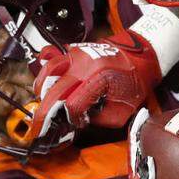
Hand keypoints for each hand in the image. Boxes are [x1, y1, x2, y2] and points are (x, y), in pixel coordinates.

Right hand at [18, 30, 162, 152]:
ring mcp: (76, 55)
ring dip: (42, 90)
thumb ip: (100, 119)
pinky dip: (44, 70)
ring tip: (42, 104)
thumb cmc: (134, 82)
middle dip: (45, 113)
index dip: (70, 118)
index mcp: (98, 79)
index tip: (74, 124)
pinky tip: (44, 82)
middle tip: (38, 127)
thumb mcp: (123, 110)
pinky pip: (52, 57)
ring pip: (48, 71)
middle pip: (55, 91)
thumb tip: (78, 122)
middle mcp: (84, 65)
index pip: (73, 104)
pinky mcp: (73, 51)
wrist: (139, 56)